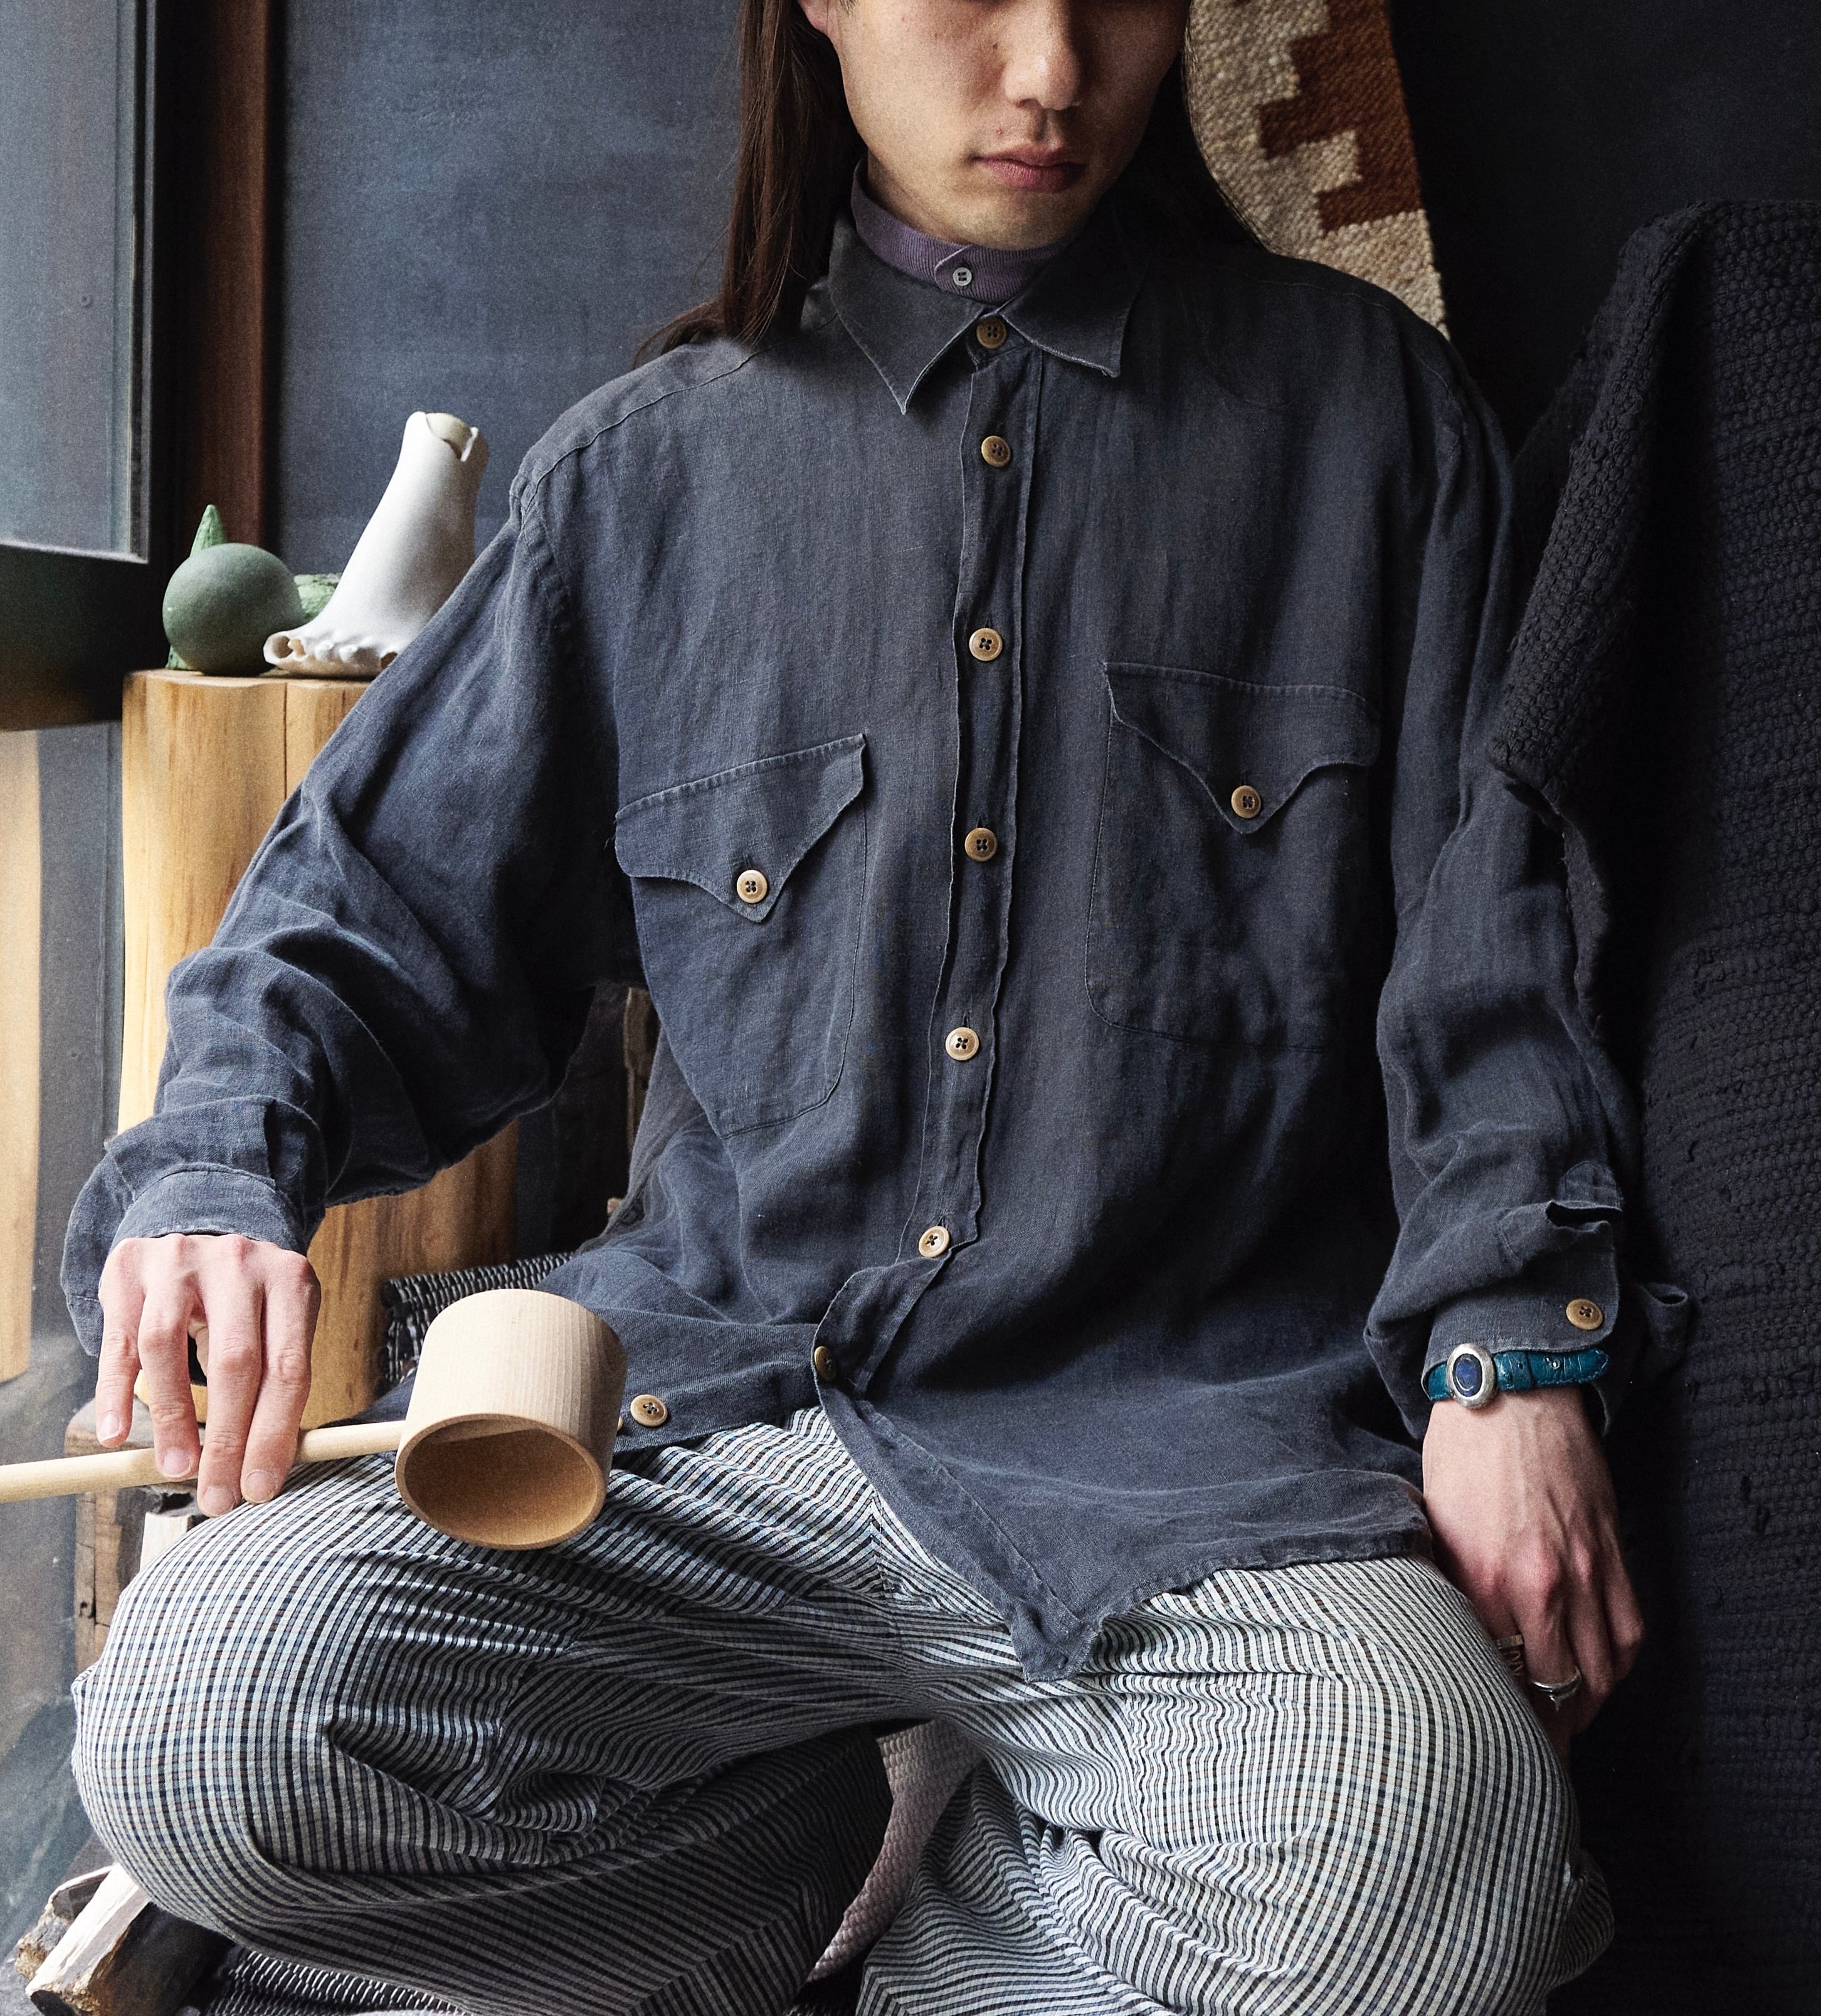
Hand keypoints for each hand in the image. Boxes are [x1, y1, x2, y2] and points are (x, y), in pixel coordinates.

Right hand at [96, 1233, 320, 1516]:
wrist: (201, 1222)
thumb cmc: (248, 1298)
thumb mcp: (278, 1323)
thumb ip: (274, 1383)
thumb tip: (264, 1469)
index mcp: (291, 1281)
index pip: (288, 1369)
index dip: (274, 1435)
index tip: (259, 1488)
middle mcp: (238, 1262)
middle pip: (234, 1363)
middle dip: (225, 1441)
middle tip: (216, 1496)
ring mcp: (180, 1259)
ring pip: (167, 1349)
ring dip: (170, 1419)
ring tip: (174, 1469)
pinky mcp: (129, 1267)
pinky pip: (119, 1340)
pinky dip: (115, 1392)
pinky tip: (117, 1433)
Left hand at [1421, 1384, 1642, 1757]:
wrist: (1510, 1393)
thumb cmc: (1461, 1455)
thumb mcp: (1433, 1525)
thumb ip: (1448, 1586)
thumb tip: (1447, 1638)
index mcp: (1484, 1579)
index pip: (1499, 1676)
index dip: (1499, 1714)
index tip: (1493, 1738)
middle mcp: (1541, 1584)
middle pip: (1556, 1688)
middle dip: (1548, 1730)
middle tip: (1535, 1753)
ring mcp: (1586, 1570)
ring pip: (1601, 1669)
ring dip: (1587, 1704)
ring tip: (1567, 1722)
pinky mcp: (1613, 1552)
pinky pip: (1628, 1630)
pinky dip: (1617, 1664)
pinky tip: (1600, 1676)